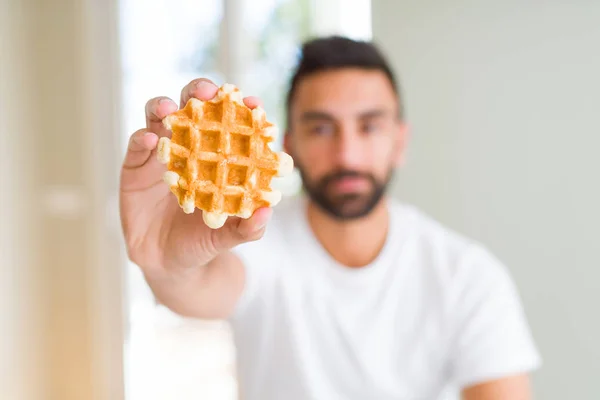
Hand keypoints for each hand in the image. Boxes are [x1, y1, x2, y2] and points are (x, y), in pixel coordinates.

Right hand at [119, 78, 271, 274]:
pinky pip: (136, 146)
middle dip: (199, 92)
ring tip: (169, 108)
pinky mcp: (134, 167)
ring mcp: (160, 154)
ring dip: (164, 107)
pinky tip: (150, 139)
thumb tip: (267, 213)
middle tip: (207, 91)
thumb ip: (248, 228)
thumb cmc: (203, 242)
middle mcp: (189, 148)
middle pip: (193, 108)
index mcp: (217, 157)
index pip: (230, 125)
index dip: (241, 110)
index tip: (253, 103)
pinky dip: (142, 138)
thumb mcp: (227, 238)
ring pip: (159, 118)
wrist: (168, 263)